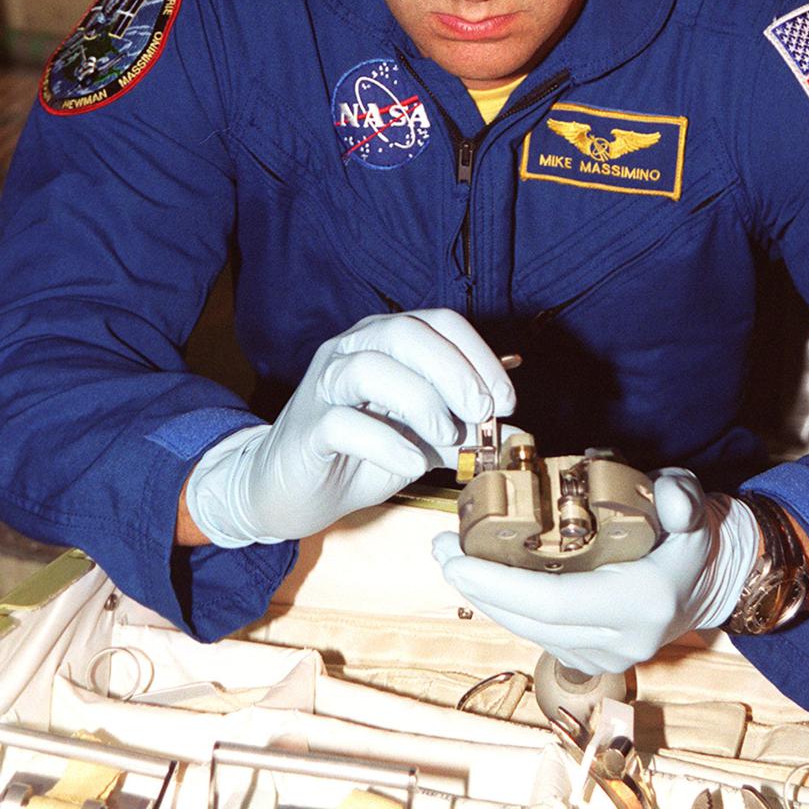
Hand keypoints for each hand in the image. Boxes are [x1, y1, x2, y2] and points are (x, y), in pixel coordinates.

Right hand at [186, 309, 514, 546]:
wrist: (289, 490)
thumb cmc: (358, 454)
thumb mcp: (423, 441)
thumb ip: (464, 433)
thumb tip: (515, 433)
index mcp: (386, 341)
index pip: (439, 322)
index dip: (478, 356)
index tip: (507, 400)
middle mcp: (353, 349)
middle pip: (406, 333)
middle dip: (453, 371)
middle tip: (482, 412)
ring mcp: (325, 385)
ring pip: (371, 366)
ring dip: (421, 401)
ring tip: (446, 436)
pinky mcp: (307, 427)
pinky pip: (343, 421)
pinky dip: (386, 442)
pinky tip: (411, 462)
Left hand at [432, 468, 758, 674]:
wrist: (715, 578)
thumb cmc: (693, 531)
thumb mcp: (692, 503)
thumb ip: (681, 498)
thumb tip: (672, 499)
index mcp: (642, 604)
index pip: (554, 603)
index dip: (498, 584)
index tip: (456, 558)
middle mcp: (624, 642)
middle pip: (531, 622)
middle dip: (478, 588)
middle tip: (440, 548)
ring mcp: (613, 658)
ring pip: (530, 633)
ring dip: (486, 599)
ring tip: (450, 558)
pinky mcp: (600, 660)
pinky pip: (540, 636)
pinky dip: (509, 610)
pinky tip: (483, 579)